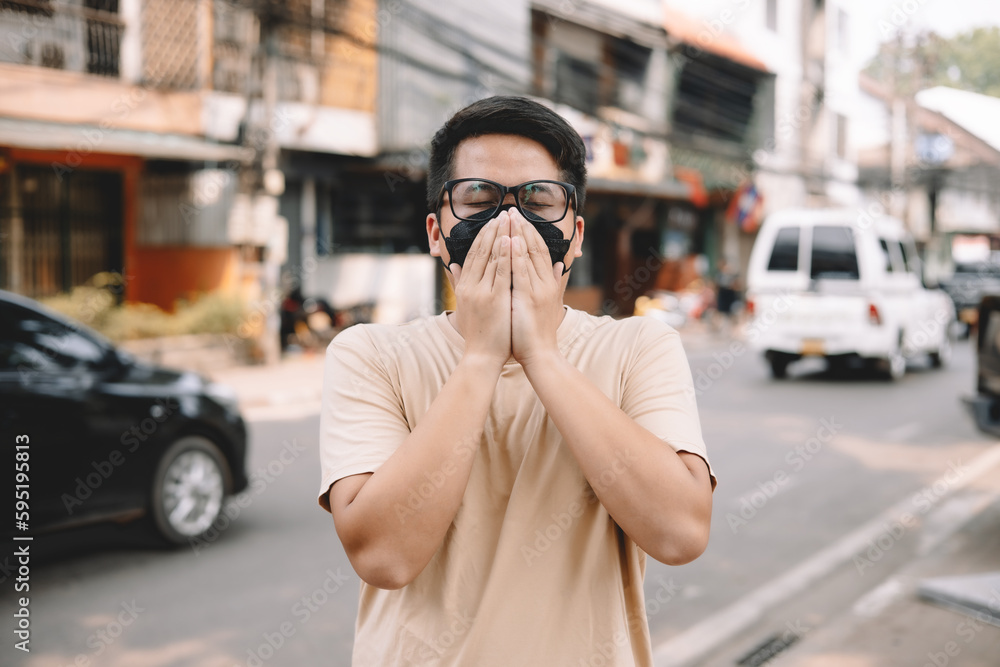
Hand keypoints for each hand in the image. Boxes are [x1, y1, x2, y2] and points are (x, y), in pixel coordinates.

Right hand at [450, 212, 511, 368]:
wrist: (481, 357)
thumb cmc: (477, 334)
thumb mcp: (464, 306)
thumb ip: (459, 284)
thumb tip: (453, 266)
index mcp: (464, 286)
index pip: (474, 254)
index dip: (484, 236)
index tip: (494, 221)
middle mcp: (470, 286)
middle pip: (482, 251)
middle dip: (494, 230)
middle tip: (504, 213)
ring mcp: (482, 292)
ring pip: (492, 258)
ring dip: (501, 236)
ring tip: (510, 219)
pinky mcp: (495, 300)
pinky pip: (502, 273)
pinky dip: (506, 255)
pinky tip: (511, 241)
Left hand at [510, 211, 564, 367]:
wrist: (541, 355)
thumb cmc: (539, 332)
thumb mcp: (547, 302)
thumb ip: (553, 283)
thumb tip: (560, 266)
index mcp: (549, 282)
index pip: (539, 250)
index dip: (529, 233)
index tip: (518, 218)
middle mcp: (546, 282)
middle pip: (535, 248)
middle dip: (522, 228)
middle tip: (511, 210)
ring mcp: (538, 290)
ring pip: (528, 256)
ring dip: (518, 235)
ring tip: (509, 217)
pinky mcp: (528, 299)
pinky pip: (521, 273)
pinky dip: (515, 256)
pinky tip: (508, 241)